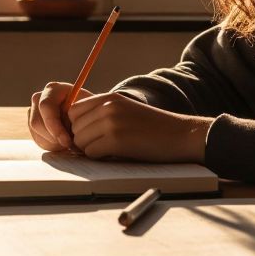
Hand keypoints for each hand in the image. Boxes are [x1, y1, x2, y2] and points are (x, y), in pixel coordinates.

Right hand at [28, 81, 92, 151]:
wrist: (84, 112)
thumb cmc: (87, 109)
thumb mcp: (88, 109)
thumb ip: (79, 116)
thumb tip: (71, 132)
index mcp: (53, 89)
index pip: (46, 107)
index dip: (55, 126)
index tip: (67, 141)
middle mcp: (39, 98)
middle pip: (37, 122)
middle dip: (54, 138)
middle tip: (69, 145)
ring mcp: (33, 111)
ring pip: (37, 133)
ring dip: (53, 142)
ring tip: (69, 142)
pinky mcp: (32, 124)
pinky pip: (37, 139)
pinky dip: (51, 145)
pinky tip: (62, 142)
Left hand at [68, 92, 211, 163]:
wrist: (181, 135)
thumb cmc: (154, 128)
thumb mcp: (126, 111)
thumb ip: (102, 114)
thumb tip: (74, 131)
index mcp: (110, 98)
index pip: (74, 111)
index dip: (78, 126)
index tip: (90, 136)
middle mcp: (108, 107)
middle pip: (74, 127)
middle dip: (83, 140)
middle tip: (100, 147)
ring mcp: (111, 122)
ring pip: (80, 141)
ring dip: (90, 150)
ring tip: (109, 151)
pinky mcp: (116, 140)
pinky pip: (91, 153)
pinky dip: (99, 158)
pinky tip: (115, 155)